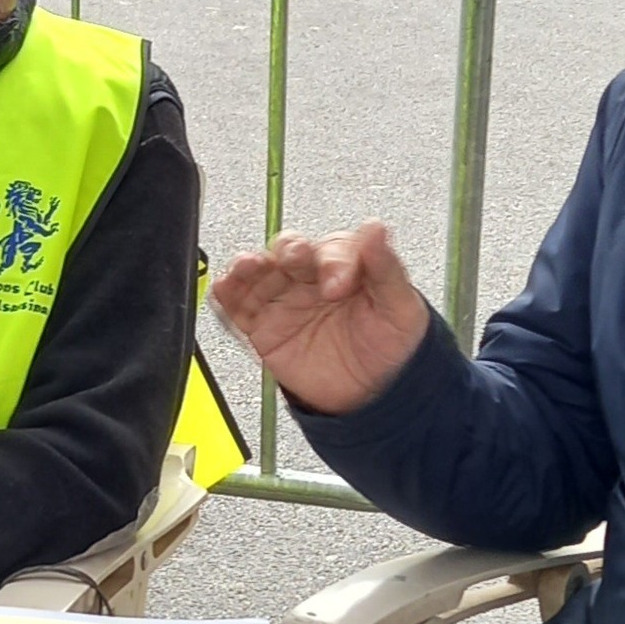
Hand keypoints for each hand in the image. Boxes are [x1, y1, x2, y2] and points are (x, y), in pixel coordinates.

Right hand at [211, 222, 429, 416]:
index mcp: (344, 265)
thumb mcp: (400, 306)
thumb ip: (386, 267)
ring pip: (258, 274)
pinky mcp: (263, 330)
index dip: (333, 262)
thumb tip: (376, 228)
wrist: (374, 395)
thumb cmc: (390, 345)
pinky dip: (227, 298)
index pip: (331, 249)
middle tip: (295, 260)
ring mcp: (284, 302)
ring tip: (247, 266)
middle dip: (289, 251)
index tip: (338, 285)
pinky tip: (225, 289)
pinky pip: (238, 310)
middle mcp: (309, 278)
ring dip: (248, 265)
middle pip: (289, 251)